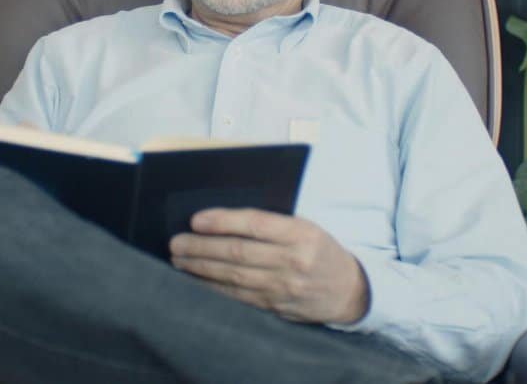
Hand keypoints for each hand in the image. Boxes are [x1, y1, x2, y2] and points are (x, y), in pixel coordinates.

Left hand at [169, 208, 368, 323]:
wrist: (349, 290)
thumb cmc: (320, 251)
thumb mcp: (306, 227)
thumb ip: (271, 223)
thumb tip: (223, 219)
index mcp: (301, 233)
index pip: (255, 224)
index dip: (222, 221)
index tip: (196, 220)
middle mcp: (293, 261)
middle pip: (238, 253)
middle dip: (202, 247)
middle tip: (176, 243)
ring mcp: (284, 287)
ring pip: (234, 277)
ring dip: (201, 269)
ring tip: (179, 260)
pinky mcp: (276, 306)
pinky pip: (238, 297)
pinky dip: (214, 289)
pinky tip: (197, 281)